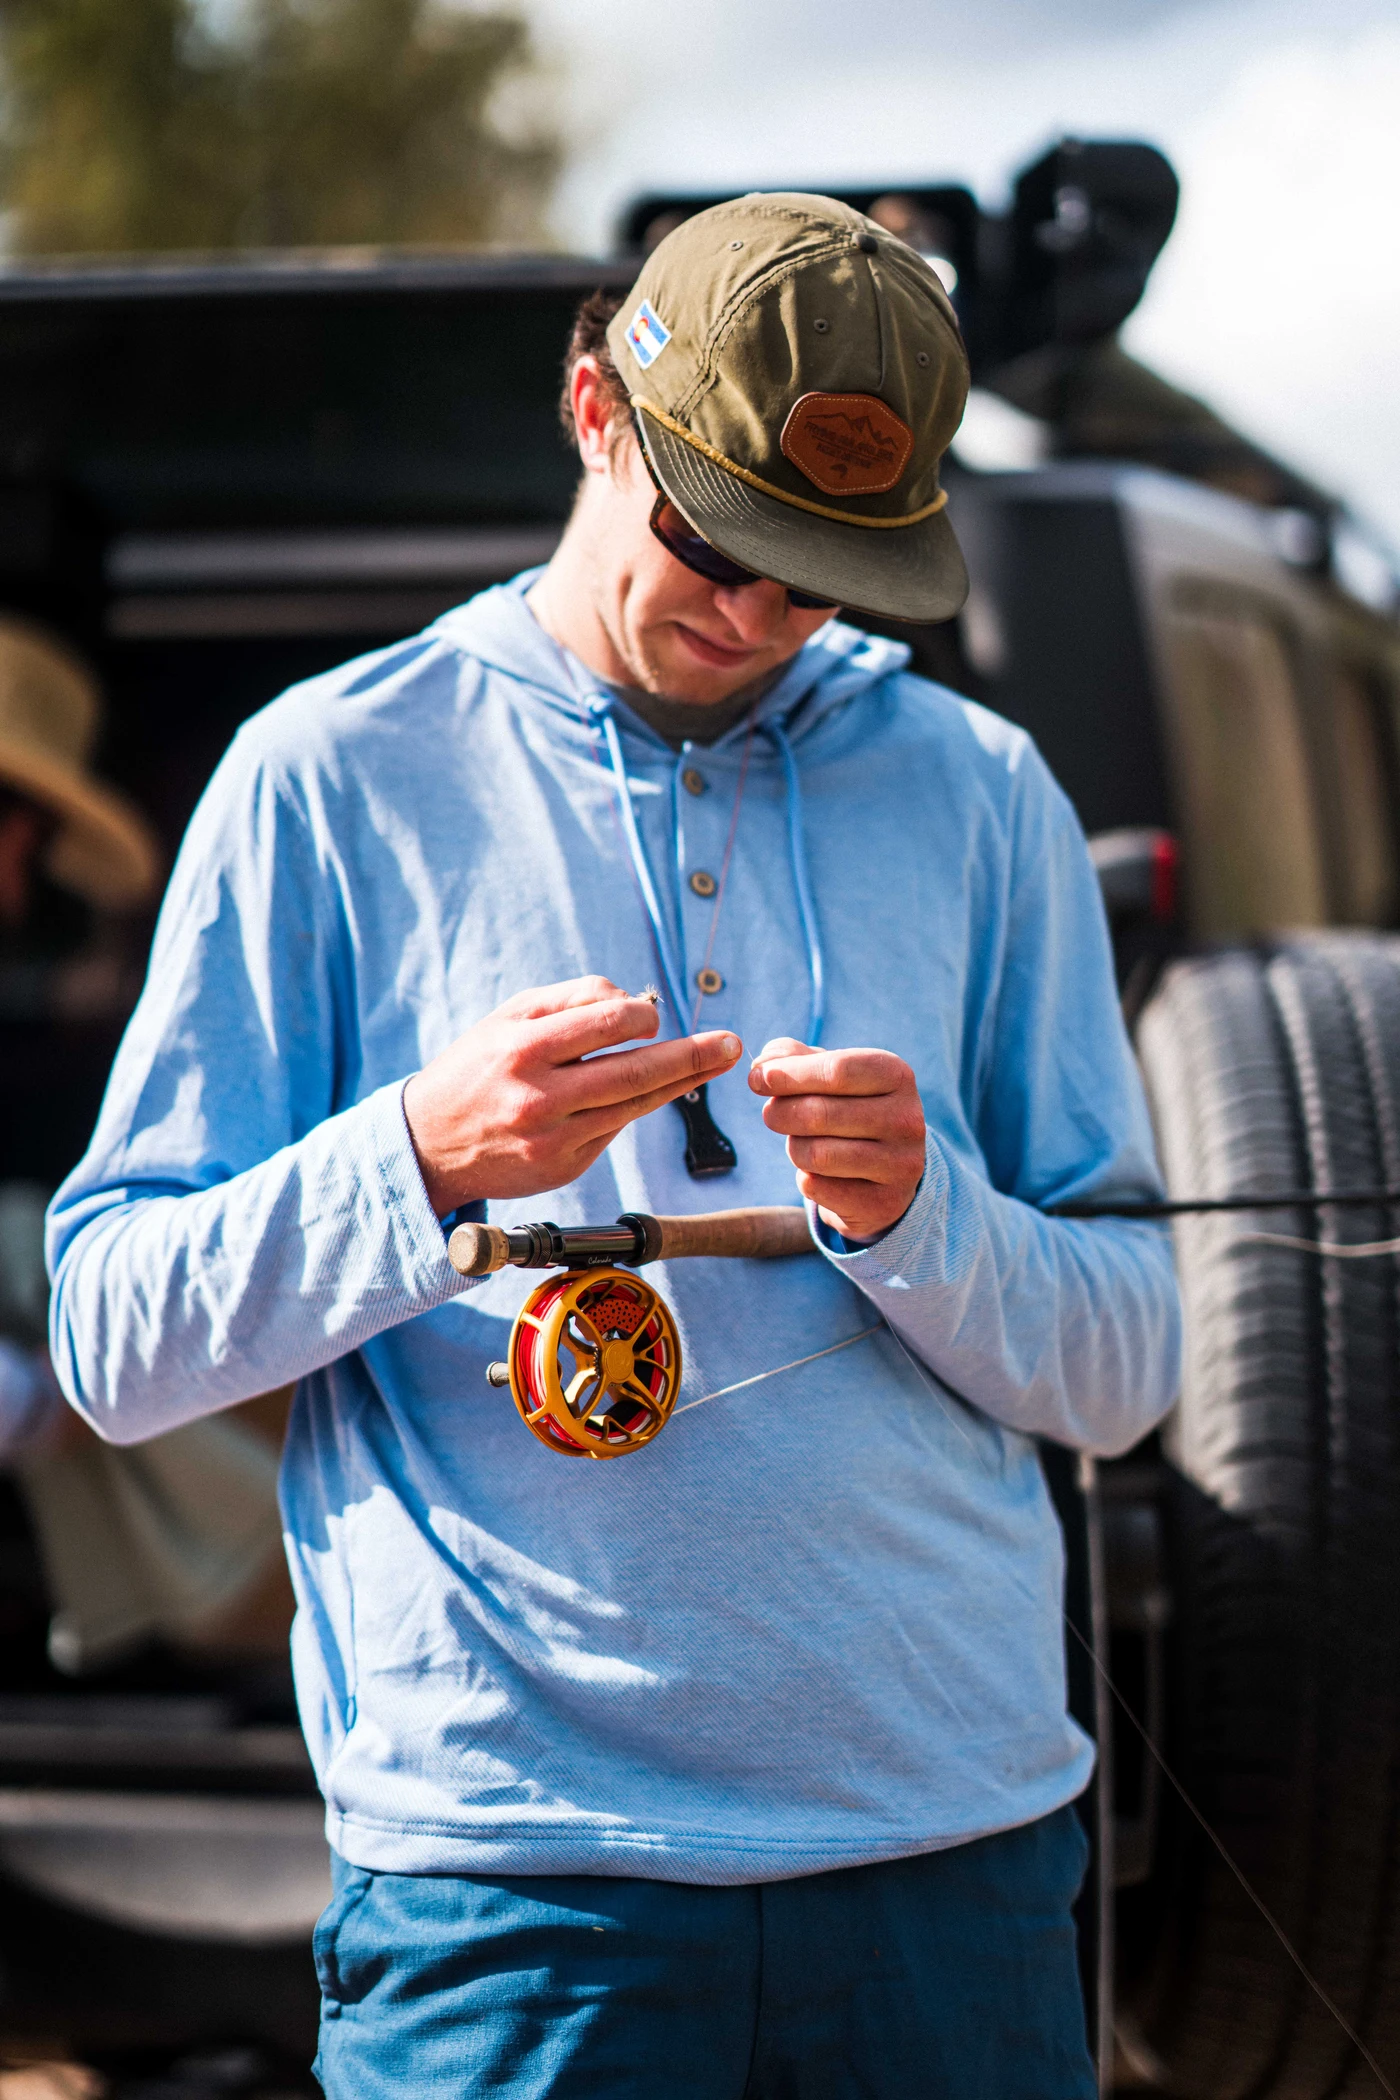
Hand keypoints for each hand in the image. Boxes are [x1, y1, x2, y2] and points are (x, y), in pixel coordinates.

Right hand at [403, 976, 741, 1215]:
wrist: (430, 1143)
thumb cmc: (477, 1067)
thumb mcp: (508, 1018)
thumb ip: (570, 1001)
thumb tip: (634, 1002)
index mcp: (523, 1050)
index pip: (605, 1024)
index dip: (642, 1016)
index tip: (653, 1016)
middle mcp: (540, 1099)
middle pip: (634, 1073)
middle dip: (691, 1056)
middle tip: (732, 1044)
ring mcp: (555, 1140)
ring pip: (634, 1106)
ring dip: (680, 1082)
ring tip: (717, 1060)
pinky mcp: (564, 1168)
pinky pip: (614, 1130)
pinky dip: (636, 1106)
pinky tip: (655, 1090)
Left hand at [748, 1037, 924, 1241]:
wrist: (888, 1170)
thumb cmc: (850, 1108)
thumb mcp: (830, 1075)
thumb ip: (793, 1058)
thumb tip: (762, 1064)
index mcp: (897, 1075)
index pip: (837, 1070)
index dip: (788, 1074)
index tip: (756, 1078)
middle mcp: (907, 1118)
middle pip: (820, 1113)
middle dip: (780, 1112)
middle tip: (771, 1114)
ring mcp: (901, 1163)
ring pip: (815, 1154)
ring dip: (794, 1147)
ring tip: (800, 1142)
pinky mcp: (885, 1202)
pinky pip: (817, 1188)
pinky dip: (806, 1178)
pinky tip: (820, 1172)